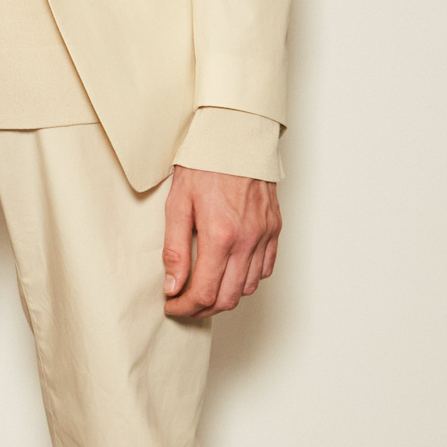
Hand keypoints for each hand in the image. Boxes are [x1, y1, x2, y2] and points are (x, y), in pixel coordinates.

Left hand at [162, 167, 279, 318]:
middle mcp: (247, 240)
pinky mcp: (274, 229)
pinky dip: (246, 279)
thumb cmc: (204, 165)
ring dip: (225, 296)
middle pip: (228, 299)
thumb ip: (175, 250)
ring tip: (205, 289)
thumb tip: (173, 286)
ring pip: (248, 288)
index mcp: (220, 236)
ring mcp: (264, 235)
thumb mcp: (177, 204)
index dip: (185, 307)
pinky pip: (265, 269)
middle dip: (203, 309)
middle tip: (185, 303)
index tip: (172, 305)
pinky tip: (229, 272)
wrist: (235, 137)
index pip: (204, 293)